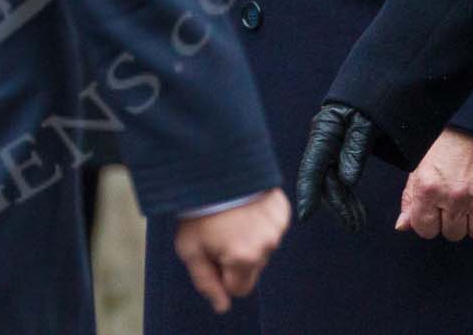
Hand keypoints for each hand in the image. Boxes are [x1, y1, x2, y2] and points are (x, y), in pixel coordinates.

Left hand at [173, 190, 288, 314]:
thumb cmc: (198, 210)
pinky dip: (258, 219)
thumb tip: (222, 306)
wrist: (212, 166)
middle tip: (218, 230)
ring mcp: (277, 227)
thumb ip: (206, 282)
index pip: (239, 288)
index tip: (211, 252)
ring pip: (262, 247)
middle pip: (252, 268)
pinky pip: (271, 227)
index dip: (222, 273)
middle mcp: (267, 245)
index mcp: (245, 258)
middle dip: (236, 256)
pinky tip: (243, 205)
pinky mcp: (282, 210)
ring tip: (229, 215)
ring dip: (247, 237)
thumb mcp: (190, 248)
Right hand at [295, 101, 374, 231]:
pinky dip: (348, 192)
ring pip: (333, 179)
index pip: (312, 168)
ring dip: (345, 202)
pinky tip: (354, 208)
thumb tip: (348, 180)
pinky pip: (340, 174)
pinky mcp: (342, 148)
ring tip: (359, 222)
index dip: (307, 193)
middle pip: (324, 178)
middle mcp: (324, 140)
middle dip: (339, 204)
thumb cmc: (376, 98)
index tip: (306, 215)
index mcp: (325, 132)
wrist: (384, 78)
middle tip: (356, 226)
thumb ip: (356, 150)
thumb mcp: (367, 122)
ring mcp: (331, 144)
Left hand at [396, 128, 472, 239]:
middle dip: (447, 220)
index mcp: (428, 187)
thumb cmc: (441, 145)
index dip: (426, 222)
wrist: (470, 126)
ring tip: (464, 199)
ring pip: (469, 232)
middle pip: (449, 233)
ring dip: (466, 221)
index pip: (424, 229)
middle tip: (449, 200)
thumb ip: (409, 200)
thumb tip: (403, 226)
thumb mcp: (417, 168)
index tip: (430, 211)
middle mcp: (452, 195)